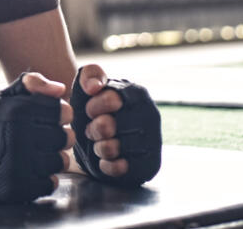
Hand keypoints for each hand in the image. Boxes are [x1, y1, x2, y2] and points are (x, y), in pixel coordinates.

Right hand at [0, 72, 74, 202]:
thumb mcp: (3, 98)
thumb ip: (32, 84)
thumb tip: (60, 88)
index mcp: (18, 111)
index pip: (64, 111)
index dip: (59, 115)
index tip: (47, 119)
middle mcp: (20, 136)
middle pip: (66, 137)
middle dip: (57, 138)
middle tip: (41, 139)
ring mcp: (20, 163)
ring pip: (62, 161)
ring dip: (52, 159)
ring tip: (35, 155)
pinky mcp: (20, 187)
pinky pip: (51, 183)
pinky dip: (43, 179)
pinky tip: (29, 171)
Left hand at [70, 64, 161, 186]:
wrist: (100, 141)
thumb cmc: (94, 111)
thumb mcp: (88, 87)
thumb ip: (90, 74)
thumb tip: (94, 87)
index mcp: (137, 93)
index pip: (111, 98)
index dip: (93, 106)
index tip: (89, 111)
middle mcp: (150, 115)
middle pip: (108, 125)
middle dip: (93, 129)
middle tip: (92, 130)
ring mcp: (153, 141)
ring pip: (113, 147)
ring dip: (99, 147)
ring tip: (100, 143)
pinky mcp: (150, 165)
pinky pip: (121, 168)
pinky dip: (107, 165)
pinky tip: (108, 160)